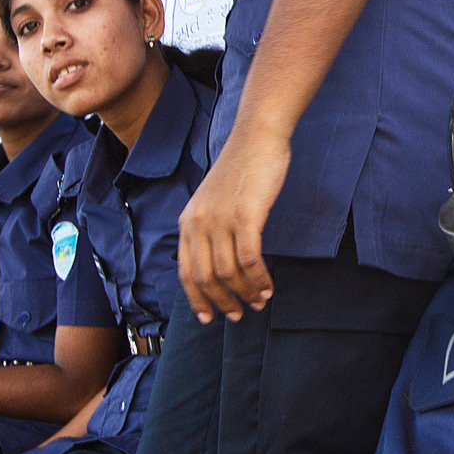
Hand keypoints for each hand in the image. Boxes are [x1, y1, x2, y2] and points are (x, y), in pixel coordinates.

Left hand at [178, 128, 290, 322]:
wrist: (257, 137)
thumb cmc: (241, 168)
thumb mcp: (213, 200)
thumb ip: (209, 227)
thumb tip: (216, 260)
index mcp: (187, 221)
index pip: (185, 271)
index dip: (196, 299)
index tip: (208, 316)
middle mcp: (198, 223)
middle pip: (205, 277)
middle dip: (222, 302)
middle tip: (238, 314)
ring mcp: (220, 220)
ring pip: (228, 272)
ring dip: (244, 293)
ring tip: (259, 302)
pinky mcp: (245, 216)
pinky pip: (250, 259)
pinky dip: (259, 278)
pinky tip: (268, 287)